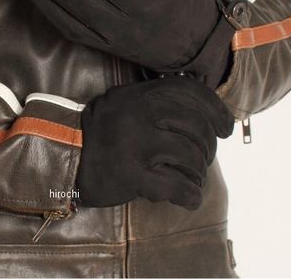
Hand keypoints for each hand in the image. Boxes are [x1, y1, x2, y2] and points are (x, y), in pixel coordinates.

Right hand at [76, 77, 233, 208]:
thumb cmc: (103, 129)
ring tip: (193, 177)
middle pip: (198, 127)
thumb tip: (206, 112)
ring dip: (199, 172)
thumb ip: (160, 101)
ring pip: (191, 157)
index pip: (193, 93)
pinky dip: (191, 195)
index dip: (217, 110)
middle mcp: (142, 114)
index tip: (227, 128)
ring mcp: (136, 144)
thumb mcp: (128, 101)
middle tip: (205, 157)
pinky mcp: (131, 175)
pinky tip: (191, 198)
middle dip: (209, 146)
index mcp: (143, 94)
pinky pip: (176, 187)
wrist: (63, 152)